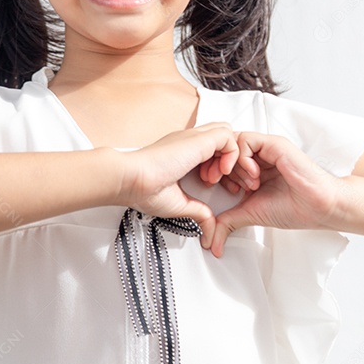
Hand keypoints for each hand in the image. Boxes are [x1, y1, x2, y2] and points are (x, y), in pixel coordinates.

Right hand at [119, 122, 238, 242]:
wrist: (131, 180)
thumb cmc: (143, 190)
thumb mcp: (179, 204)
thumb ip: (198, 213)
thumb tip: (209, 229)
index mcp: (183, 154)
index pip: (213, 150)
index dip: (223, 168)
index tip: (220, 188)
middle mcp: (189, 143)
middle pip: (223, 139)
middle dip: (232, 161)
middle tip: (228, 183)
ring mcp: (193, 138)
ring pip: (227, 133)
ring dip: (232, 157)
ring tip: (222, 179)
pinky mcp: (198, 138)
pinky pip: (227, 135)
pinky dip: (231, 154)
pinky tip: (220, 173)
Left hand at [209, 131, 342, 257]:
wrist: (318, 207)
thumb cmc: (294, 207)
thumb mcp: (250, 214)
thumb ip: (228, 221)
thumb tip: (211, 241)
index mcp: (251, 168)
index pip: (221, 158)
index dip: (212, 169)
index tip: (214, 187)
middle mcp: (258, 156)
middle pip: (223, 148)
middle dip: (216, 166)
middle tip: (221, 184)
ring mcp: (266, 148)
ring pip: (232, 142)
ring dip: (231, 164)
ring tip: (244, 185)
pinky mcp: (274, 144)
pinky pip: (246, 140)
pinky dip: (242, 158)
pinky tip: (253, 177)